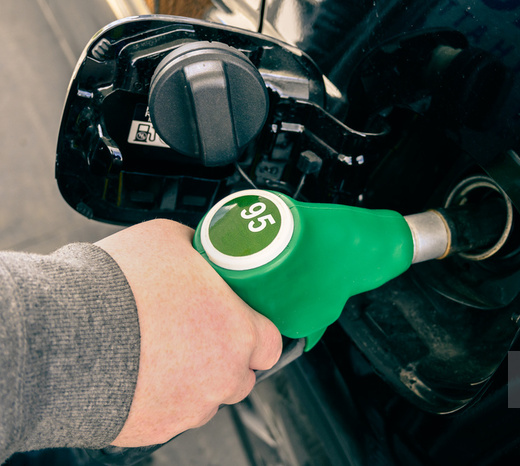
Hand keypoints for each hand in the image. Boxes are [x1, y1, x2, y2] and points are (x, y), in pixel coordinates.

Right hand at [96, 219, 281, 446]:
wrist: (62, 334)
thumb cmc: (117, 287)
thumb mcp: (168, 238)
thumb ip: (198, 249)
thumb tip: (201, 247)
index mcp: (238, 332)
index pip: (272, 344)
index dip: (257, 332)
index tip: (241, 323)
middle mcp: (223, 376)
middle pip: (241, 375)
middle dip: (226, 358)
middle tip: (197, 334)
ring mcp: (190, 408)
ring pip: (206, 397)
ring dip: (195, 379)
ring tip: (161, 352)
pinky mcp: (156, 429)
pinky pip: (171, 414)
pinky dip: (162, 398)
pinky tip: (139, 372)